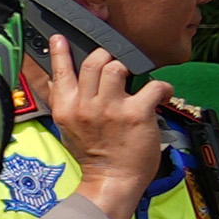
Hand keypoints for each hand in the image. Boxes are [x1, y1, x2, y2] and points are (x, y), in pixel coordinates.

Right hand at [29, 34, 175, 218]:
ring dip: (131, 69)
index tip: (59, 37)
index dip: (60, 52)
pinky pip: (153, 85)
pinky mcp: (136, 114)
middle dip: (108, 58)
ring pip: (118, 67)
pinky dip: (162, 88)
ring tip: (136, 80)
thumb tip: (57, 79)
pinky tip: (160, 95)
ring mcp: (110, 109)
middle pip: (94, 61)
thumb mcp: (68, 126)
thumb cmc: (93, 154)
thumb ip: (65, 101)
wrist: (111, 180)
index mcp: (66, 107)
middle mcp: (85, 105)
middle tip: (117, 67)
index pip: (60, 72)